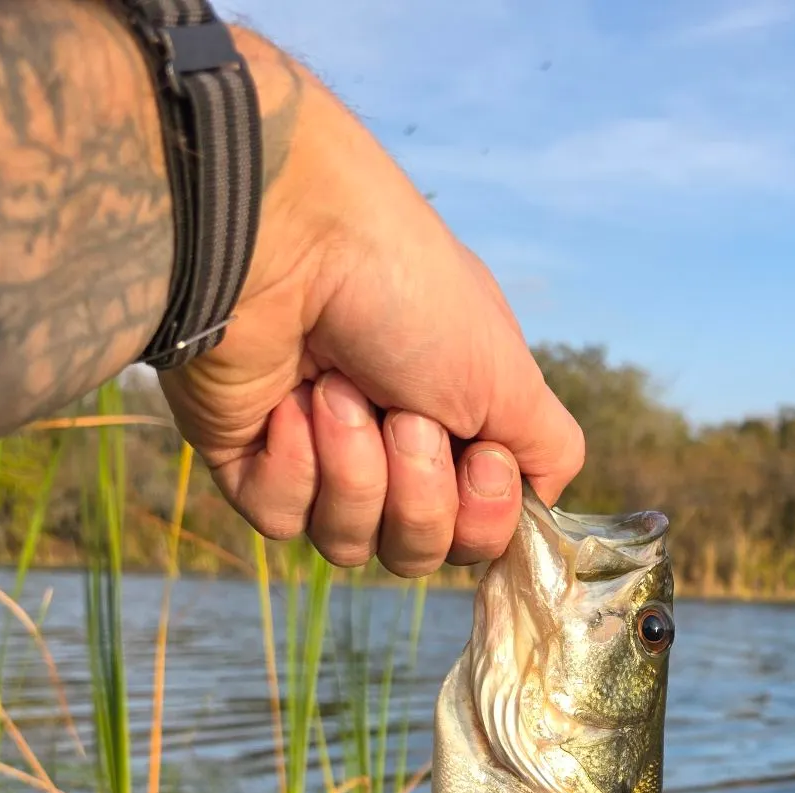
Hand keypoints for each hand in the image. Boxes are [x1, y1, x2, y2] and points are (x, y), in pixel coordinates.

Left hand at [158, 29, 582, 575]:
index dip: (484, 516)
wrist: (292, 239)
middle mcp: (389, 452)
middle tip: (404, 414)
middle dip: (419, 490)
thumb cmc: (409, 293)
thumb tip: (544, 499)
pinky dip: (295, 462)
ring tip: (336, 390)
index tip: (482, 454)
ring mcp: (315, 460)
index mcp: (454, 432)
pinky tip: (288, 401)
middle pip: (418, 552)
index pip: (477, 538)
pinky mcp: (246, 463)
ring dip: (355, 469)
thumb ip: (549, 450)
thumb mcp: (512, 375)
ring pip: (350, 544)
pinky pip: (283, 519)